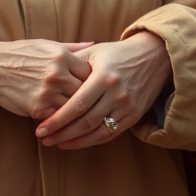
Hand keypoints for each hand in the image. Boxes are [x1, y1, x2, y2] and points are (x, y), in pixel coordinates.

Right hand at [0, 38, 93, 119]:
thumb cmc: (22, 54)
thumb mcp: (48, 44)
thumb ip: (74, 47)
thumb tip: (95, 45)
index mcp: (62, 56)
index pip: (90, 72)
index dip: (93, 79)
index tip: (94, 84)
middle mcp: (58, 74)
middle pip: (85, 91)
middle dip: (89, 96)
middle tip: (92, 101)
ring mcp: (48, 92)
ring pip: (74, 106)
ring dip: (77, 110)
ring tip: (82, 112)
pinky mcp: (38, 108)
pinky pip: (58, 117)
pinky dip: (62, 119)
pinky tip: (64, 119)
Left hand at [35, 31, 171, 149]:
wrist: (154, 56)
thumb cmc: (118, 53)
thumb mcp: (96, 51)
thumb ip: (73, 63)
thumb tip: (48, 76)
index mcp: (104, 76)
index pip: (77, 105)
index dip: (57, 119)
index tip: (41, 128)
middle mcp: (116, 94)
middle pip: (85, 122)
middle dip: (62, 134)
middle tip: (44, 139)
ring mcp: (127, 106)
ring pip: (97, 132)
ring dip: (75, 142)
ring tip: (57, 143)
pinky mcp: (134, 115)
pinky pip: (110, 134)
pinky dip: (92, 141)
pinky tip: (78, 142)